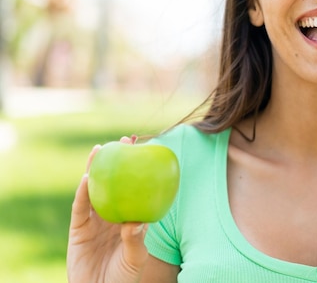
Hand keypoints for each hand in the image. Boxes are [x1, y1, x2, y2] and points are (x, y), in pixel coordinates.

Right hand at [67, 137, 148, 282]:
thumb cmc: (123, 278)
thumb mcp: (135, 258)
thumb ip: (136, 240)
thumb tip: (136, 222)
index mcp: (129, 218)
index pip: (134, 189)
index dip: (138, 170)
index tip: (146, 149)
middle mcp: (112, 215)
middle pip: (114, 182)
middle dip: (117, 160)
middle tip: (124, 140)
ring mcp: (94, 221)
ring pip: (95, 189)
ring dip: (96, 169)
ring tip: (101, 149)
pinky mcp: (78, 230)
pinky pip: (80, 208)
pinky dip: (82, 193)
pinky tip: (87, 178)